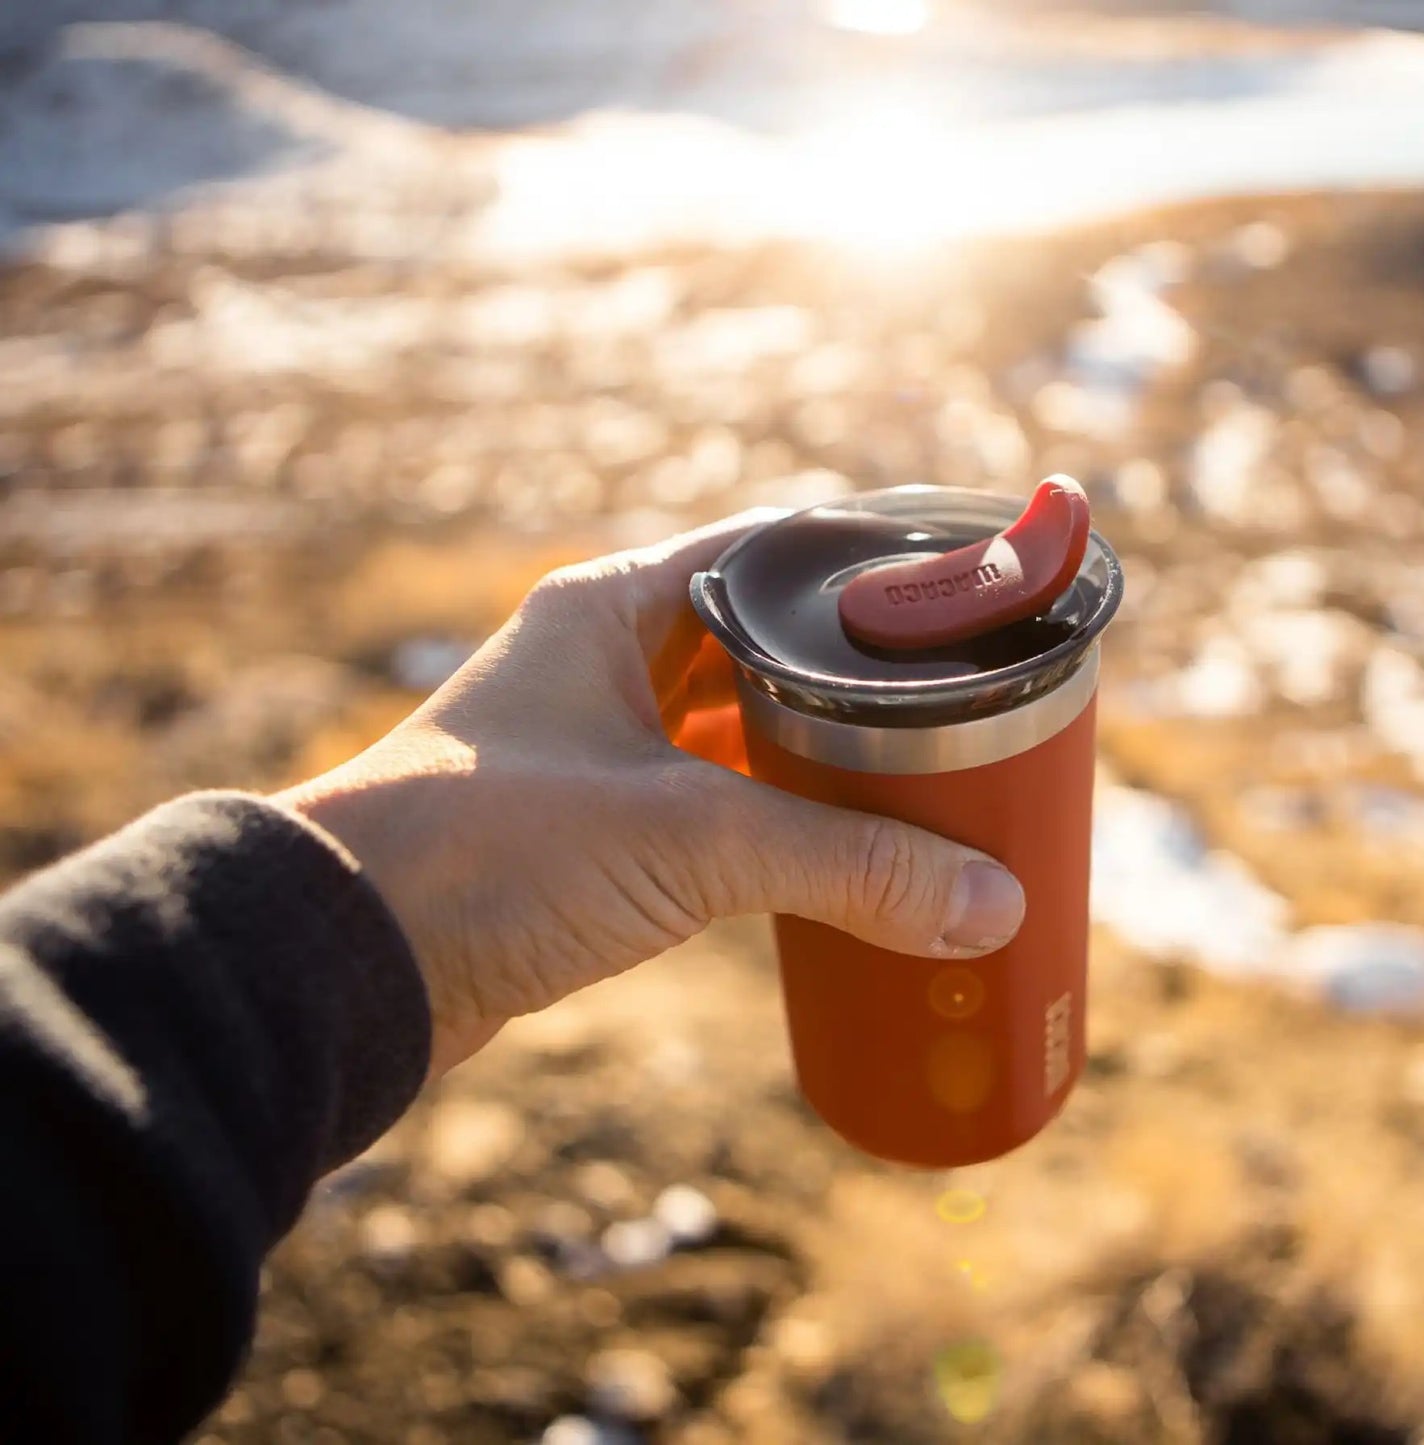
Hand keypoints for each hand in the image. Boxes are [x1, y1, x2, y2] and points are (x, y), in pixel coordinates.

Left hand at [277, 512, 1025, 1079]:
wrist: (346, 961)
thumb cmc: (488, 854)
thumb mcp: (685, 840)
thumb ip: (843, 864)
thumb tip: (990, 903)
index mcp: (613, 607)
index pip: (767, 549)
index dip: (863, 565)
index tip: (953, 593)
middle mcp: (602, 660)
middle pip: (761, 646)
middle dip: (853, 679)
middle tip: (955, 703)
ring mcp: (593, 744)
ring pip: (734, 729)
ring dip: (813, 755)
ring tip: (917, 775)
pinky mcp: (589, 826)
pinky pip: (706, 802)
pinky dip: (768, 819)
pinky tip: (830, 847)